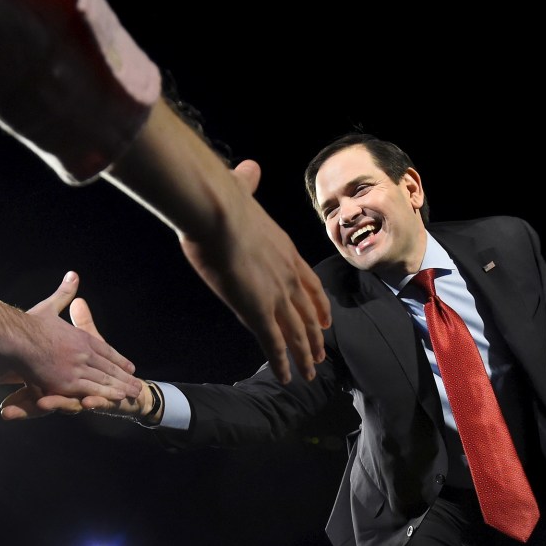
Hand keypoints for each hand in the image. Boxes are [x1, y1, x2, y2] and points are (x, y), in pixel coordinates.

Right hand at [0, 272, 139, 419]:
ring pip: (105, 379)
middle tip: (138, 383)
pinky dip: (106, 394)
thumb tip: (73, 275)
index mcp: (80, 337)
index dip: (117, 359)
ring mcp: (77, 368)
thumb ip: (63, 294)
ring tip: (135, 393)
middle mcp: (83, 352)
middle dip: (124, 376)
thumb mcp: (50, 306)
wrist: (18, 337)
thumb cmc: (29, 324)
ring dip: (121, 386)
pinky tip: (118, 398)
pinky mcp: (67, 382)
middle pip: (109, 366)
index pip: (104, 350)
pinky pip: (91, 390)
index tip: (129, 366)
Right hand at [101, 101, 329, 385]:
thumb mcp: (240, 190)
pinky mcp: (259, 311)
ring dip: (304, 355)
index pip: (310, 283)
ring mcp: (276, 295)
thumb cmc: (221, 199)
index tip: (326, 319)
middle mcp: (287, 275)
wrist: (219, 210)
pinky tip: (286, 376)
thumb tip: (247, 168)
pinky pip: (274, 344)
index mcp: (285, 250)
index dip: (318, 304)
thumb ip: (246, 184)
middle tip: (321, 355)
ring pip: (297, 333)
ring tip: (309, 372)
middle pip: (307, 313)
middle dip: (315, 336)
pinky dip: (282, 362)